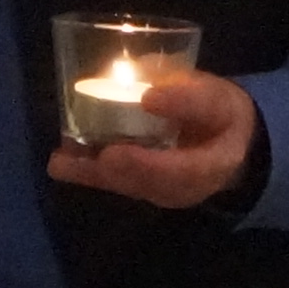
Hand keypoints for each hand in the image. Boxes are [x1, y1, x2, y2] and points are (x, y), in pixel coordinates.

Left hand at [50, 65, 258, 211]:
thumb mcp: (218, 99)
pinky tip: (61, 163)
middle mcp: (186, 188)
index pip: (186, 170)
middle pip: (150, 184)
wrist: (227, 143)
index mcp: (216, 164)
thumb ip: (190, 98)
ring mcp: (162, 192)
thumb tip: (150, 95)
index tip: (121, 152)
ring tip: (63, 162)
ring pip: (128, 186)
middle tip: (97, 157)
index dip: (152, 163)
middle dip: (120, 171)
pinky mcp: (143, 188)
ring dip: (94, 174)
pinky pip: (115, 183)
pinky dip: (87, 173)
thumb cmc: (221, 115)